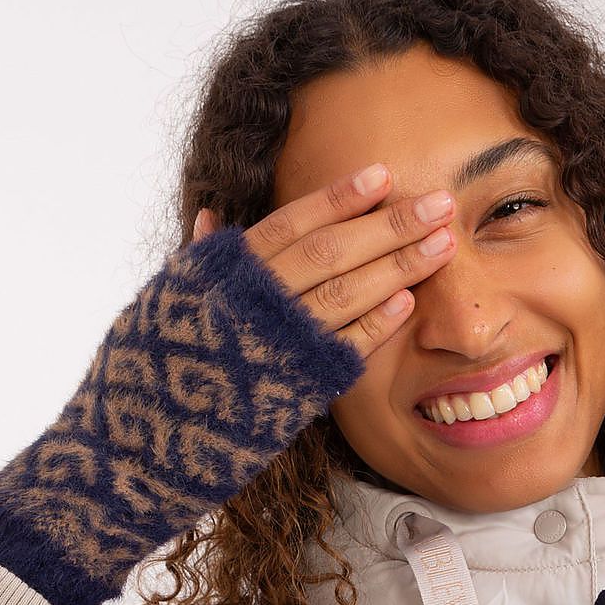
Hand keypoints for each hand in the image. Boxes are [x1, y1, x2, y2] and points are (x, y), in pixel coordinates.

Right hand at [191, 161, 456, 361]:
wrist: (160, 429)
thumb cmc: (165, 355)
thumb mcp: (173, 296)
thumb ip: (202, 258)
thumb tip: (209, 217)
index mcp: (230, 271)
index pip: (291, 223)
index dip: (338, 198)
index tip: (383, 175)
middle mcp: (258, 301)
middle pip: (332, 252)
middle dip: (390, 226)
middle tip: (440, 203)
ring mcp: (283, 343)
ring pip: (347, 294)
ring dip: (399, 267)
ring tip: (443, 243)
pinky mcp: (301, 383)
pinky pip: (346, 348)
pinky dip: (378, 324)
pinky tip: (409, 299)